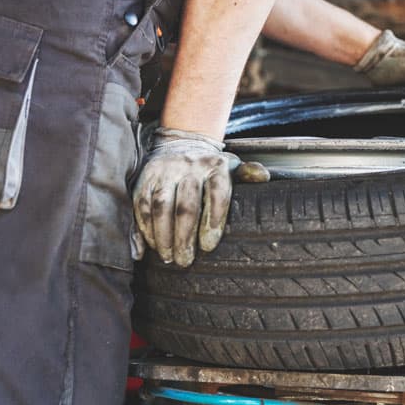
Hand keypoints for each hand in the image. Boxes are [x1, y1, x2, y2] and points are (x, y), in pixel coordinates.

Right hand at [132, 128, 268, 266]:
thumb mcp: (232, 166)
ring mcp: (165, 172)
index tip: (208, 247)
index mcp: (215, 166)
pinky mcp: (145, 178)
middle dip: (184, 237)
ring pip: (160, 207)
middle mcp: (189, 167)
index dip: (213, 223)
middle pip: (185, 206)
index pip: (217, 195)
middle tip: (184, 261)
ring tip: (167, 257)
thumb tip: (263, 177)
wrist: (181, 143)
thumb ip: (248, 173)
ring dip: (162, 236)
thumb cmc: (211, 166)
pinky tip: (145, 250)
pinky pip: (141, 206)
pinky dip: (141, 229)